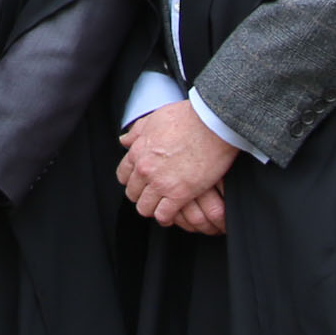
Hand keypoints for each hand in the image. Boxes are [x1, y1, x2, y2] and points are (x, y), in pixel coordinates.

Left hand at [117, 101, 239, 227]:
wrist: (212, 123)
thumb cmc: (188, 117)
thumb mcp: (155, 118)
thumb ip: (138, 131)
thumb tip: (124, 140)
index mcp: (138, 150)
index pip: (123, 174)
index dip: (131, 180)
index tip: (140, 182)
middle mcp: (145, 169)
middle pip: (132, 193)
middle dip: (141, 195)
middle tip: (153, 195)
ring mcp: (161, 183)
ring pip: (144, 208)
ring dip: (152, 208)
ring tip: (162, 206)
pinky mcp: (180, 194)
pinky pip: (164, 215)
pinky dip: (166, 217)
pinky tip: (172, 213)